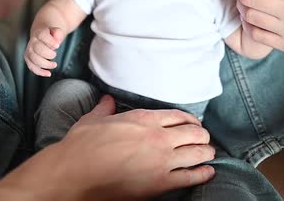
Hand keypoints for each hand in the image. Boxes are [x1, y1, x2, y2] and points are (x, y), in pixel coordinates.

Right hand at [24, 27, 63, 76]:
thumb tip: (57, 40)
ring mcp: (29, 50)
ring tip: (54, 65)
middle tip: (55, 54)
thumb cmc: (51, 35)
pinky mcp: (29, 59)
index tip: (57, 46)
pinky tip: (48, 74)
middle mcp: (32, 41)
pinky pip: (32, 66)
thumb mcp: (57, 31)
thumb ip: (58, 34)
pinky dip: (40, 72)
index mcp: (39, 32)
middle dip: (48, 54)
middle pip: (37, 48)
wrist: (42, 35)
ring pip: (33, 59)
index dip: (50, 41)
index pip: (42, 35)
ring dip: (45, 64)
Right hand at [61, 95, 215, 199]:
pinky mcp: (161, 183)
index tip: (194, 124)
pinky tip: (208, 172)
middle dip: (202, 136)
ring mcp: (162, 161)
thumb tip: (107, 99)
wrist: (75, 172)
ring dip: (206, 152)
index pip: (179, 116)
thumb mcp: (94, 119)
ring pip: (198, 153)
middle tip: (204, 139)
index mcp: (144, 119)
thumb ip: (105, 108)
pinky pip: (191, 177)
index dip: (191, 120)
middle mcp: (158, 137)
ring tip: (209, 154)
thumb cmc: (82, 145)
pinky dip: (203, 174)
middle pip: (194, 133)